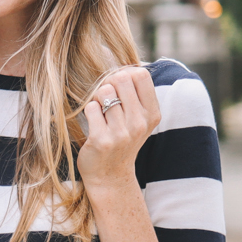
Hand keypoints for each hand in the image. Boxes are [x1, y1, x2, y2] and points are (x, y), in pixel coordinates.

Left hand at [78, 65, 160, 193]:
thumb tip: (123, 66)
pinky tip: (94, 124)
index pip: (141, 75)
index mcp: (152, 114)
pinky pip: (90, 108)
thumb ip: (135, 93)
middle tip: (106, 100)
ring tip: (100, 114)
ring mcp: (121, 133)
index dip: (125, 75)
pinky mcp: (101, 140)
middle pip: (121, 79)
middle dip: (109, 83)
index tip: (119, 88)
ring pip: (103, 92)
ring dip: (97, 99)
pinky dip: (88, 111)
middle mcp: (140, 123)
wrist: (110, 175)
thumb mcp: (139, 118)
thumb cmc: (122, 139)